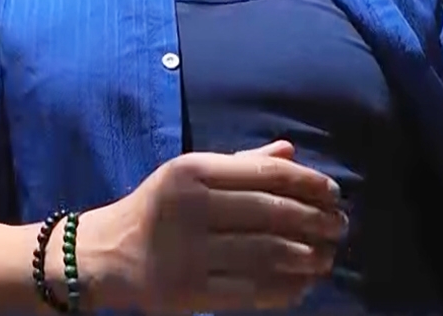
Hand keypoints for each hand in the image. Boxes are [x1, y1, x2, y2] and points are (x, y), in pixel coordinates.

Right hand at [82, 141, 344, 313]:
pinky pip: (253, 290)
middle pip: (272, 213)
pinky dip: (286, 288)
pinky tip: (301, 285)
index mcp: (189, 172)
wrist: (103, 254)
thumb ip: (239, 164)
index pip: (265, 174)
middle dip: (316, 221)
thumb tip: (291, 151)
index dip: (308, 183)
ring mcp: (188, 251)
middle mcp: (189, 208)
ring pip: (268, 253)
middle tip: (339, 228)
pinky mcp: (190, 290)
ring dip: (308, 257)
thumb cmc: (156, 210)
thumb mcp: (187, 177)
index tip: (334, 194)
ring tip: (325, 257)